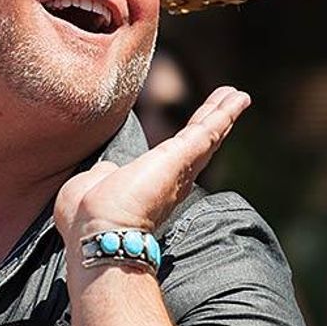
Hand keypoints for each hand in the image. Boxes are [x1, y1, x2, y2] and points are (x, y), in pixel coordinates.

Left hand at [54, 86, 249, 241]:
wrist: (97, 230)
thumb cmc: (87, 216)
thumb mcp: (93, 185)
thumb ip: (104, 173)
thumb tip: (106, 170)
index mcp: (152, 185)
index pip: (177, 159)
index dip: (190, 141)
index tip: (200, 127)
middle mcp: (173, 179)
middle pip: (201, 145)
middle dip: (215, 123)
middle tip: (231, 103)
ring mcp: (180, 168)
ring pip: (208, 135)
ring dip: (223, 113)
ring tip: (238, 95)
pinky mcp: (181, 157)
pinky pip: (208, 129)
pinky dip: (225, 112)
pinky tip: (239, 97)